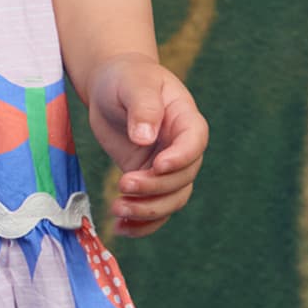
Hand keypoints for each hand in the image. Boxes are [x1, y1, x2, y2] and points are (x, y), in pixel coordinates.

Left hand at [80, 54, 206, 235]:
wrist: (113, 84)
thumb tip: (145, 138)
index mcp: (185, 120)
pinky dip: (141, 223)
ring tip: (117, 210)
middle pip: (182, 178)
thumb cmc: (127, 78)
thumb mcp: (133, 84)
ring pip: (171, 199)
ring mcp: (167, 166)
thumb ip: (142, 107)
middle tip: (124, 184)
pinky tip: (120, 229)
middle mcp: (181, 147)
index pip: (194, 143)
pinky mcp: (148, 178)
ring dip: (148, 211)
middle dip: (155, 187)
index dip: (180, 158)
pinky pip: (154, 207)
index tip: (157, 165)